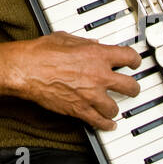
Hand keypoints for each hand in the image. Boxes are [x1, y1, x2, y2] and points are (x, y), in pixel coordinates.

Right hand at [12, 33, 142, 130]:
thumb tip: (92, 44)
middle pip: (131, 86)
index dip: (135, 61)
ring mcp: (91, 95)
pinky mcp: (80, 109)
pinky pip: (100, 122)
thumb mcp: (65, 38)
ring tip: (113, 108)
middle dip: (133, 88)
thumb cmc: (40, 53)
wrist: (27, 69)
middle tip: (131, 88)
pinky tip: (108, 125)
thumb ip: (83, 42)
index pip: (129, 57)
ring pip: (116, 108)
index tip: (134, 63)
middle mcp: (99, 75)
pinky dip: (106, 125)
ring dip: (115, 108)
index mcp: (97, 55)